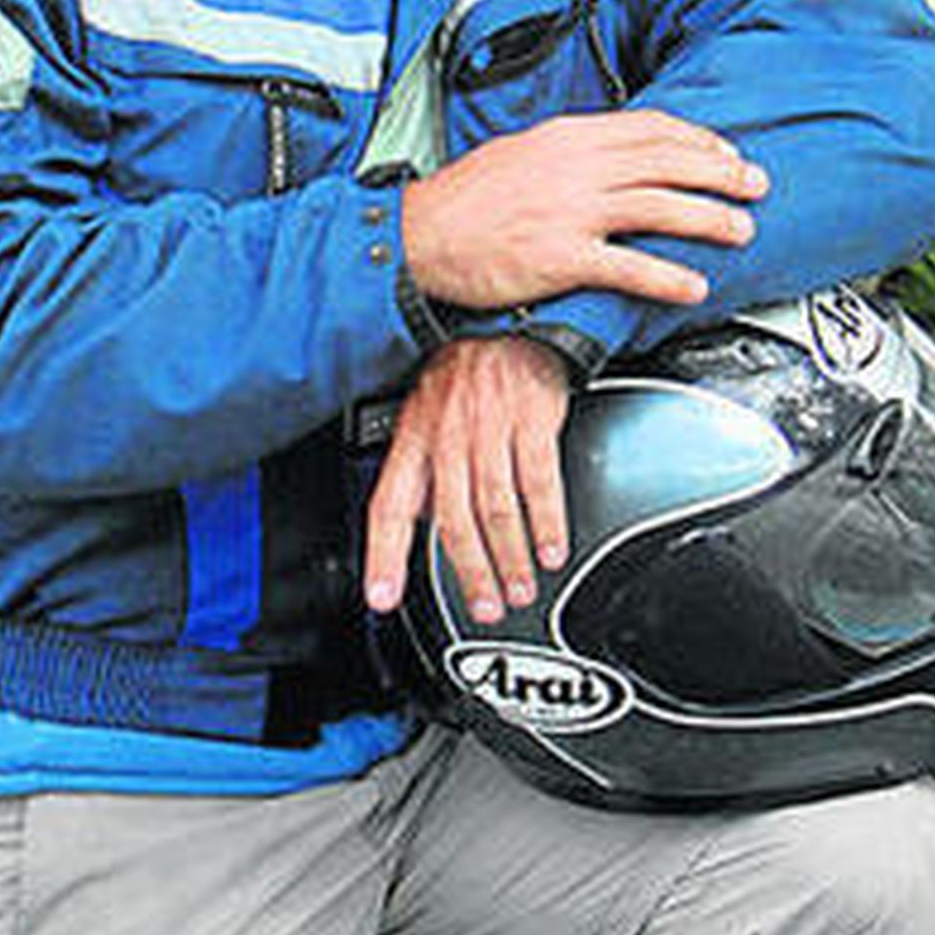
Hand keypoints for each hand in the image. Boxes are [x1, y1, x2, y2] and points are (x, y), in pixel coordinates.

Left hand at [363, 336, 569, 623]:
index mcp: (413, 440)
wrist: (509, 327)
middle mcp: (446, 435)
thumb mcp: (427, 418)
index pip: (390, 505)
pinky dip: (547, 521)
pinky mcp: (529, 418)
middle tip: (486, 607)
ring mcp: (488, 426)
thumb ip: (424, 474)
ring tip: (520, 589)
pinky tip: (551, 549)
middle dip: (471, 572)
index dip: (384, 554)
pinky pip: (538, 480)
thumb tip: (423, 528)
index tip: (383, 597)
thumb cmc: (465, 379)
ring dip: (510, 557)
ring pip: (496, 507)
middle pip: (454, 518)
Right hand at [401, 108, 768, 311]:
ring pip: (659, 207)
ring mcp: (569, 211)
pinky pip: (626, 266)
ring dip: (708, 219)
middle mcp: (575, 167)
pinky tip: (692, 285)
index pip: (649, 128)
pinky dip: (666, 275)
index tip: (724, 152)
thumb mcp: (521, 152)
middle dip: (719, 173)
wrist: (418, 234)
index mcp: (567, 136)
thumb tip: (613, 155)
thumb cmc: (464, 199)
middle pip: (666, 162)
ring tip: (740, 230)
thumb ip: (570, 152)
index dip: (696, 140)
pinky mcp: (558, 257)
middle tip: (754, 185)